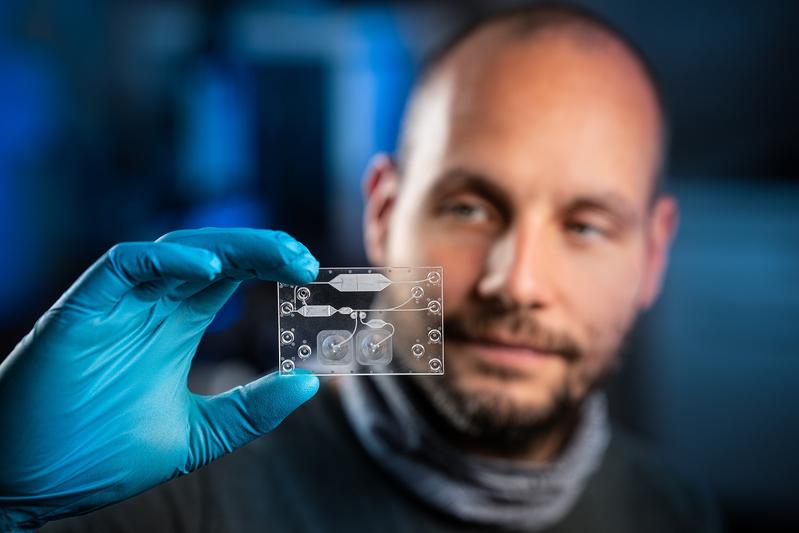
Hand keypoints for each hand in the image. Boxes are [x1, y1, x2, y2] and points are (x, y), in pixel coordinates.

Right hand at [0, 228, 319, 529]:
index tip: (309, 272)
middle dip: (261, 247)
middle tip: (305, 259)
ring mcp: (115, 305)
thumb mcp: (197, 436)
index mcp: (174, 328)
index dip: (269, 264)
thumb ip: (250, 410)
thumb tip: (310, 386)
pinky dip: (167, 258)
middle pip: (212, 254)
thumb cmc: (100, 457)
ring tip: (279, 256)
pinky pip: (125, 264)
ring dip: (230, 245)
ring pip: (176, 248)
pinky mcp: (81, 309)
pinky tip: (210, 270)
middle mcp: (148, 307)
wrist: (27, 486)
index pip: (229, 276)